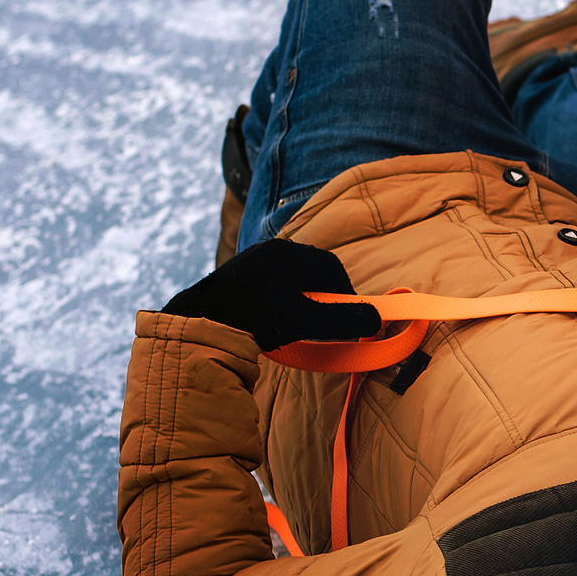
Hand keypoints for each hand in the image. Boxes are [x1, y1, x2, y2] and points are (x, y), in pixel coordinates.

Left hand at [161, 240, 383, 351]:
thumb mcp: (306, 322)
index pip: (333, 270)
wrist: (199, 320)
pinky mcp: (235, 274)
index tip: (346, 319)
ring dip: (298, 300)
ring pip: (288, 279)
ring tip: (295, 326)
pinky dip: (275, 301)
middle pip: (311, 273)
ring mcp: (251, 260)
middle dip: (322, 298)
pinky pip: (266, 284)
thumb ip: (343, 320)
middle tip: (321, 325)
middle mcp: (272, 250)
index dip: (344, 296)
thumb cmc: (256, 318)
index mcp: (292, 254)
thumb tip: (377, 319)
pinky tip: (268, 321)